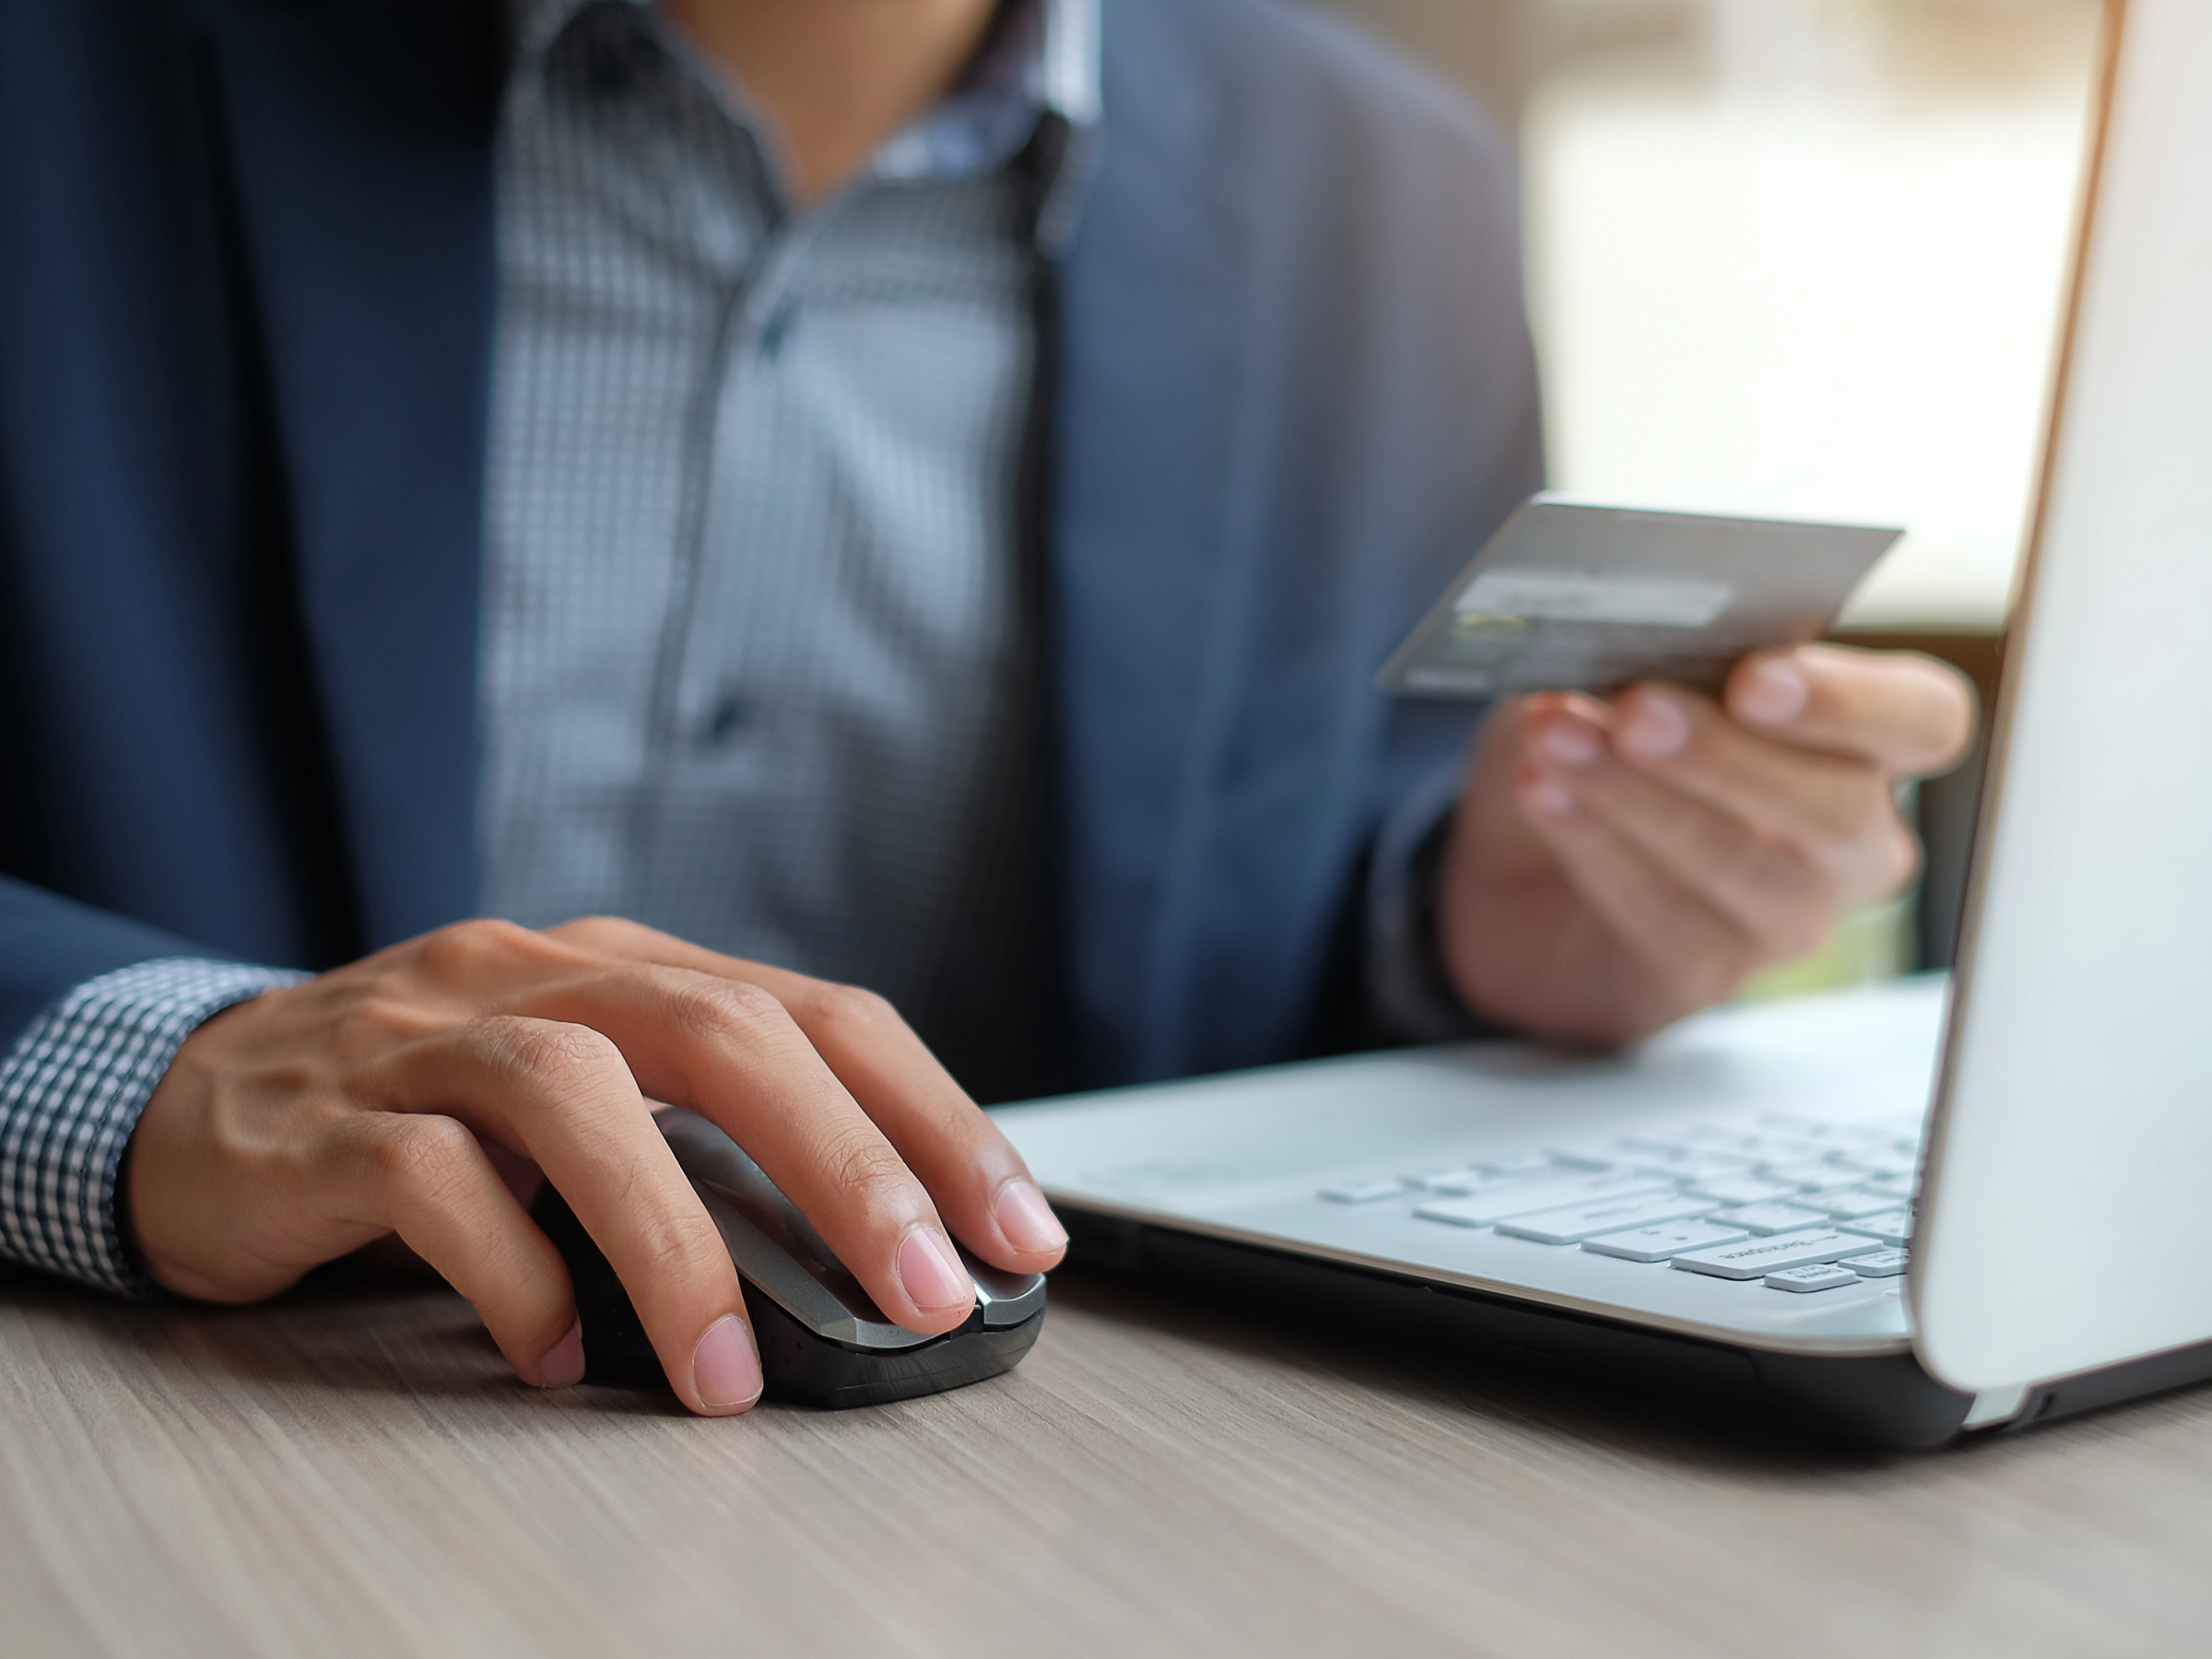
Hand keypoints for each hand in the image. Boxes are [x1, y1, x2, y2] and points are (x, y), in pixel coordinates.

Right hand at [124, 917, 1068, 1414]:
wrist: (193, 1096)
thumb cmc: (427, 1108)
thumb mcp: (588, 1100)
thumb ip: (705, 1144)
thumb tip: (875, 1256)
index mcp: (627, 966)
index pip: (818, 1014)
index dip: (932, 1118)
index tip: (1016, 1232)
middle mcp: (539, 977)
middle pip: (723, 1032)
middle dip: (848, 1167)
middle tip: (928, 1293)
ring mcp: (425, 1036)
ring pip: (576, 1096)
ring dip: (675, 1244)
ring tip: (730, 1374)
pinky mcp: (324, 1120)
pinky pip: (429, 1181)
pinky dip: (508, 1274)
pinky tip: (553, 1357)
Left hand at [1437, 643, 1975, 1046]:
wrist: (1525, 866)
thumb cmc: (1606, 744)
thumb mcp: (1625, 672)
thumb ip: (1657, 648)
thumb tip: (1628, 631)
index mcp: (1863, 741)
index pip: (1924, 721)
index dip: (1855, 702)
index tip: (1758, 676)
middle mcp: (1849, 839)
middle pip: (1838, 809)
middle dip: (1725, 754)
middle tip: (1636, 709)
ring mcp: (1786, 916)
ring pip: (1743, 866)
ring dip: (1639, 795)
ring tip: (1559, 738)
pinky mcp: (1704, 971)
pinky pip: (1664, 916)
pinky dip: (1593, 844)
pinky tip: (1544, 793)